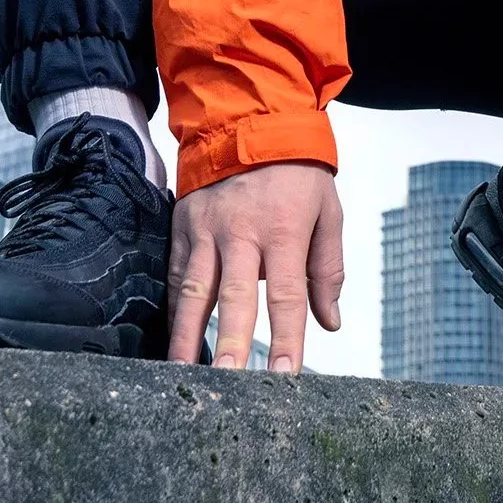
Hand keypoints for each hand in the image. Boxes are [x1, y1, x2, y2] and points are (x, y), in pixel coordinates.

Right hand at [167, 162, 344, 373]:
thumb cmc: (297, 171)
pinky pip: (175, 274)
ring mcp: (206, 229)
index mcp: (283, 230)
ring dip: (188, 336)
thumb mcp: (327, 212)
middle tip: (228, 383)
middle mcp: (240, 232)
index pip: (286, 295)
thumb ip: (327, 269)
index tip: (286, 376)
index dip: (287, 339)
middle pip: (234, 298)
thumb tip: (329, 322)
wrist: (249, 118)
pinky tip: (173, 340)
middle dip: (231, 344)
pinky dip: (174, 309)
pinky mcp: (182, 225)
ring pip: (194, 291)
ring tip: (182, 374)